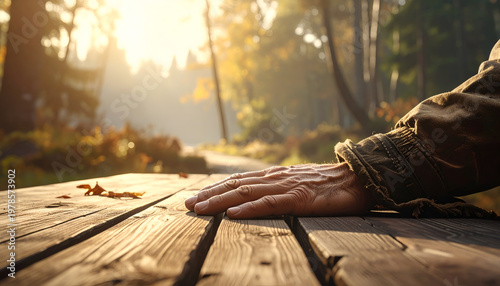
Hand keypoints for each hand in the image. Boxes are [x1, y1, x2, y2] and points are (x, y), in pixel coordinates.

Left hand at [185, 162, 372, 218]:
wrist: (357, 177)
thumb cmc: (329, 184)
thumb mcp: (298, 183)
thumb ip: (279, 187)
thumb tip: (258, 195)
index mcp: (274, 175)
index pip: (237, 180)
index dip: (214, 188)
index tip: (195, 197)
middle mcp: (275, 177)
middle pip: (235, 185)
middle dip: (208, 195)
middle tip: (186, 204)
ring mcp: (286, 186)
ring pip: (245, 192)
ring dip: (220, 201)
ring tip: (200, 209)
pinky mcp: (299, 197)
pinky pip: (270, 203)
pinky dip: (249, 208)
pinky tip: (233, 213)